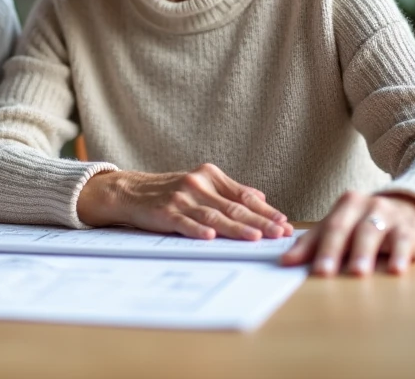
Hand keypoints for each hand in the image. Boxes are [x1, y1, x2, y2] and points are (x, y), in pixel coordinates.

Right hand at [77, 163, 292, 240]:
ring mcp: (181, 198)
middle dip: (260, 222)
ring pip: (215, 216)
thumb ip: (229, 191)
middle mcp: (198, 184)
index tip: (284, 222)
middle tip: (280, 233)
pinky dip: (197, 230)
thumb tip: (260, 197)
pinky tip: (210, 237)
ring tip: (255, 238)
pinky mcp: (165, 212)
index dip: (266, 210)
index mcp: (210, 176)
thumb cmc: (169, 191)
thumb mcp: (200, 184)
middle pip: (234, 207)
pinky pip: (185, 222)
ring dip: (236, 228)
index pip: (244, 196)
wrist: (130, 192)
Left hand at [280, 191, 414, 276]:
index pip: (327, 227)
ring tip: (357, 273)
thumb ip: (313, 243)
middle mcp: (366, 206)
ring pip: (372, 233)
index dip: (313, 248)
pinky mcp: (410, 230)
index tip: (298, 266)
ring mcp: (389, 216)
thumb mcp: (342, 226)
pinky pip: (403, 242)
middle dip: (333, 251)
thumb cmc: (368, 223)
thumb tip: (285, 262)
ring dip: (363, 254)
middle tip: (323, 272)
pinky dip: (400, 256)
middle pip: (345, 229)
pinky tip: (396, 270)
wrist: (413, 209)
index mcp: (346, 204)